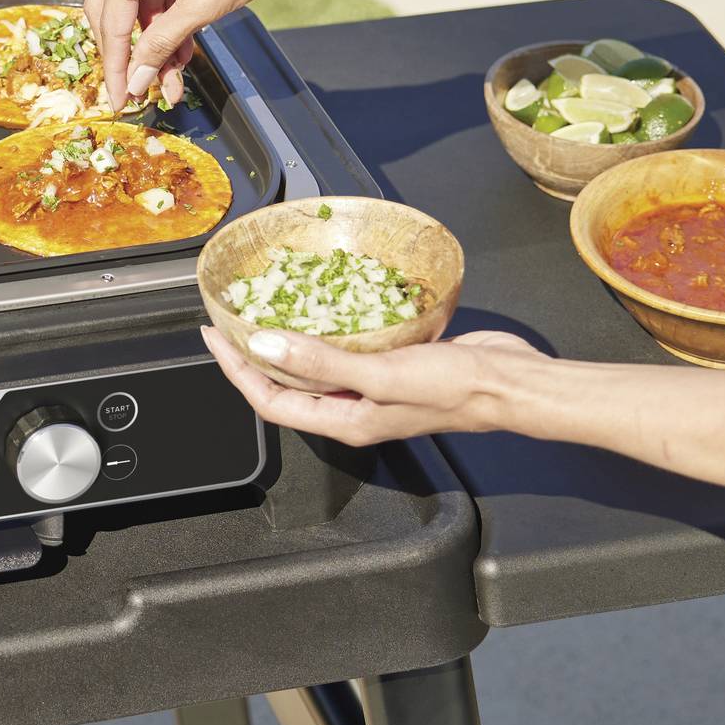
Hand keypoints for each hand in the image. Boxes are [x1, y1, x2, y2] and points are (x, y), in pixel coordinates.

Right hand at [85, 0, 355, 106]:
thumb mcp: (202, 9)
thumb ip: (162, 45)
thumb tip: (139, 75)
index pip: (111, 25)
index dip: (116, 68)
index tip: (119, 96)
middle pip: (108, 9)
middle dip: (127, 51)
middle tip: (140, 83)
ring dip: (147, 32)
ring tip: (174, 65)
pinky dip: (157, 6)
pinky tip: (178, 35)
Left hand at [202, 325, 549, 446]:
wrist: (510, 382)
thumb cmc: (454, 389)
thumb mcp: (381, 375)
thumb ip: (321, 363)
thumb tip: (263, 346)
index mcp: (343, 420)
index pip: (269, 399)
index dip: (235, 369)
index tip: (214, 336)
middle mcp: (353, 407)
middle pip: (286, 382)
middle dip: (254, 352)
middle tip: (232, 318)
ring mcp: (373, 388)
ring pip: (316, 364)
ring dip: (289, 338)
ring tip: (268, 307)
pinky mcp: (393, 364)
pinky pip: (347, 348)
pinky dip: (329, 328)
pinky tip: (326, 304)